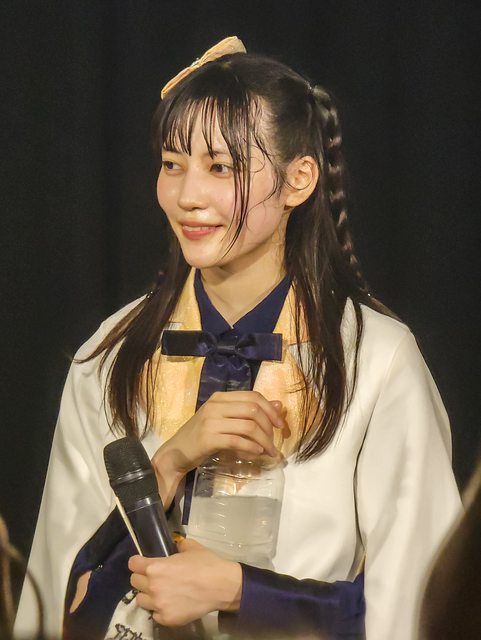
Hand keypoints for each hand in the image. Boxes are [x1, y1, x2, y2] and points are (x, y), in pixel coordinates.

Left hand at [128, 538, 241, 626]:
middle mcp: (153, 586)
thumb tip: (175, 545)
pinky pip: (154, 614)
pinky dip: (160, 609)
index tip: (142, 563)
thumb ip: (178, 545)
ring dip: (148, 595)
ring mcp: (158, 605)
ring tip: (160, 592)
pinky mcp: (166, 619)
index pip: (133, 564)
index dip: (138, 562)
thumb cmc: (206, 563)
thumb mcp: (192, 547)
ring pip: (141, 600)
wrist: (221, 586)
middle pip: (134, 582)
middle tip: (154, 577)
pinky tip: (171, 603)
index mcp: (155, 567)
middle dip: (142, 578)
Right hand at [152, 391, 285, 504]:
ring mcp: (210, 421)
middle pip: (253, 409)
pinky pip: (237, 441)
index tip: (280, 425)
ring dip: (264, 440)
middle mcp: (215, 405)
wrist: (176, 452)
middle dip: (269, 426)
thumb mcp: (226, 420)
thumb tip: (279, 405)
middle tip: (275, 441)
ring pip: (248, 426)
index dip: (271, 409)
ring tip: (270, 451)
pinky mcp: (208, 438)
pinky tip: (257, 453)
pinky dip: (251, 447)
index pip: (253, 396)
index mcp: (220, 397)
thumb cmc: (201, 436)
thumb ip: (249, 412)